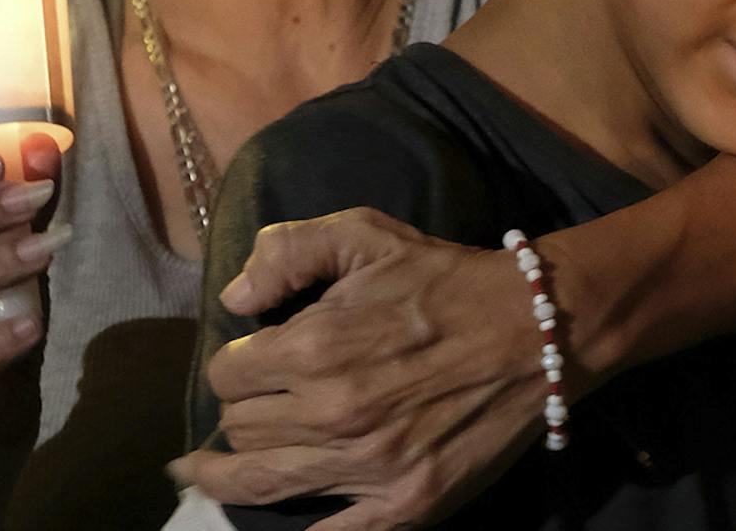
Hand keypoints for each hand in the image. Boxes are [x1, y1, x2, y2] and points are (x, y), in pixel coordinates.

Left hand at [175, 208, 543, 525]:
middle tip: (253, 403)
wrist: (535, 330)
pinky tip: (276, 522)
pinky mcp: (405, 505)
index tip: (249, 360)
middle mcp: (333, 414)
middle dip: (238, 413)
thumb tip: (234, 299)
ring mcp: (369, 468)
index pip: (227, 373)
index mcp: (316, 347)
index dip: (231, 364)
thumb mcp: (368, 234)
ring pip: (262, 484)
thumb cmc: (446, 279)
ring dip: (225, 478)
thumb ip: (289, 251)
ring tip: (200, 477)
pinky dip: (297, 529)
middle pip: (241, 430)